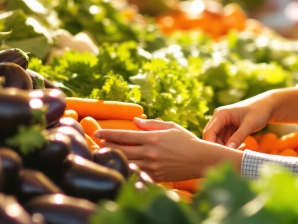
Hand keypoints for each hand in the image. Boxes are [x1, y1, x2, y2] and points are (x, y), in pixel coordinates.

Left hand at [96, 118, 240, 181]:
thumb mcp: (170, 127)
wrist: (200, 159)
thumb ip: (151, 123)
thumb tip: (135, 121)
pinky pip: (137, 173)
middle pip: (121, 149)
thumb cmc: (186, 140)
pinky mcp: (156, 176)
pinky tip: (121, 166)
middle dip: (107, 146)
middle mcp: (150, 152)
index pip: (124, 135)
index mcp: (152, 138)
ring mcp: (152, 166)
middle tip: (97, 143)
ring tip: (105, 155)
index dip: (108, 133)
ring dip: (115, 158)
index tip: (97, 132)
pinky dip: (128, 169)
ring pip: (127, 162)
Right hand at [202, 93, 273, 149]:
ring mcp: (223, 123)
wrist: (267, 107)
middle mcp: (219, 117)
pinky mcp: (228, 128)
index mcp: (221, 114)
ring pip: (217, 139)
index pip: (209, 131)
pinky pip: (224, 139)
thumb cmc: (259, 112)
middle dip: (217, 147)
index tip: (219, 156)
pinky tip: (236, 151)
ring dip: (223, 147)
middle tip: (227, 158)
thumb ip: (239, 136)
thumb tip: (229, 149)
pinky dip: (228, 146)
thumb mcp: (249, 124)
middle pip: (211, 136)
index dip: (211, 144)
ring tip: (233, 156)